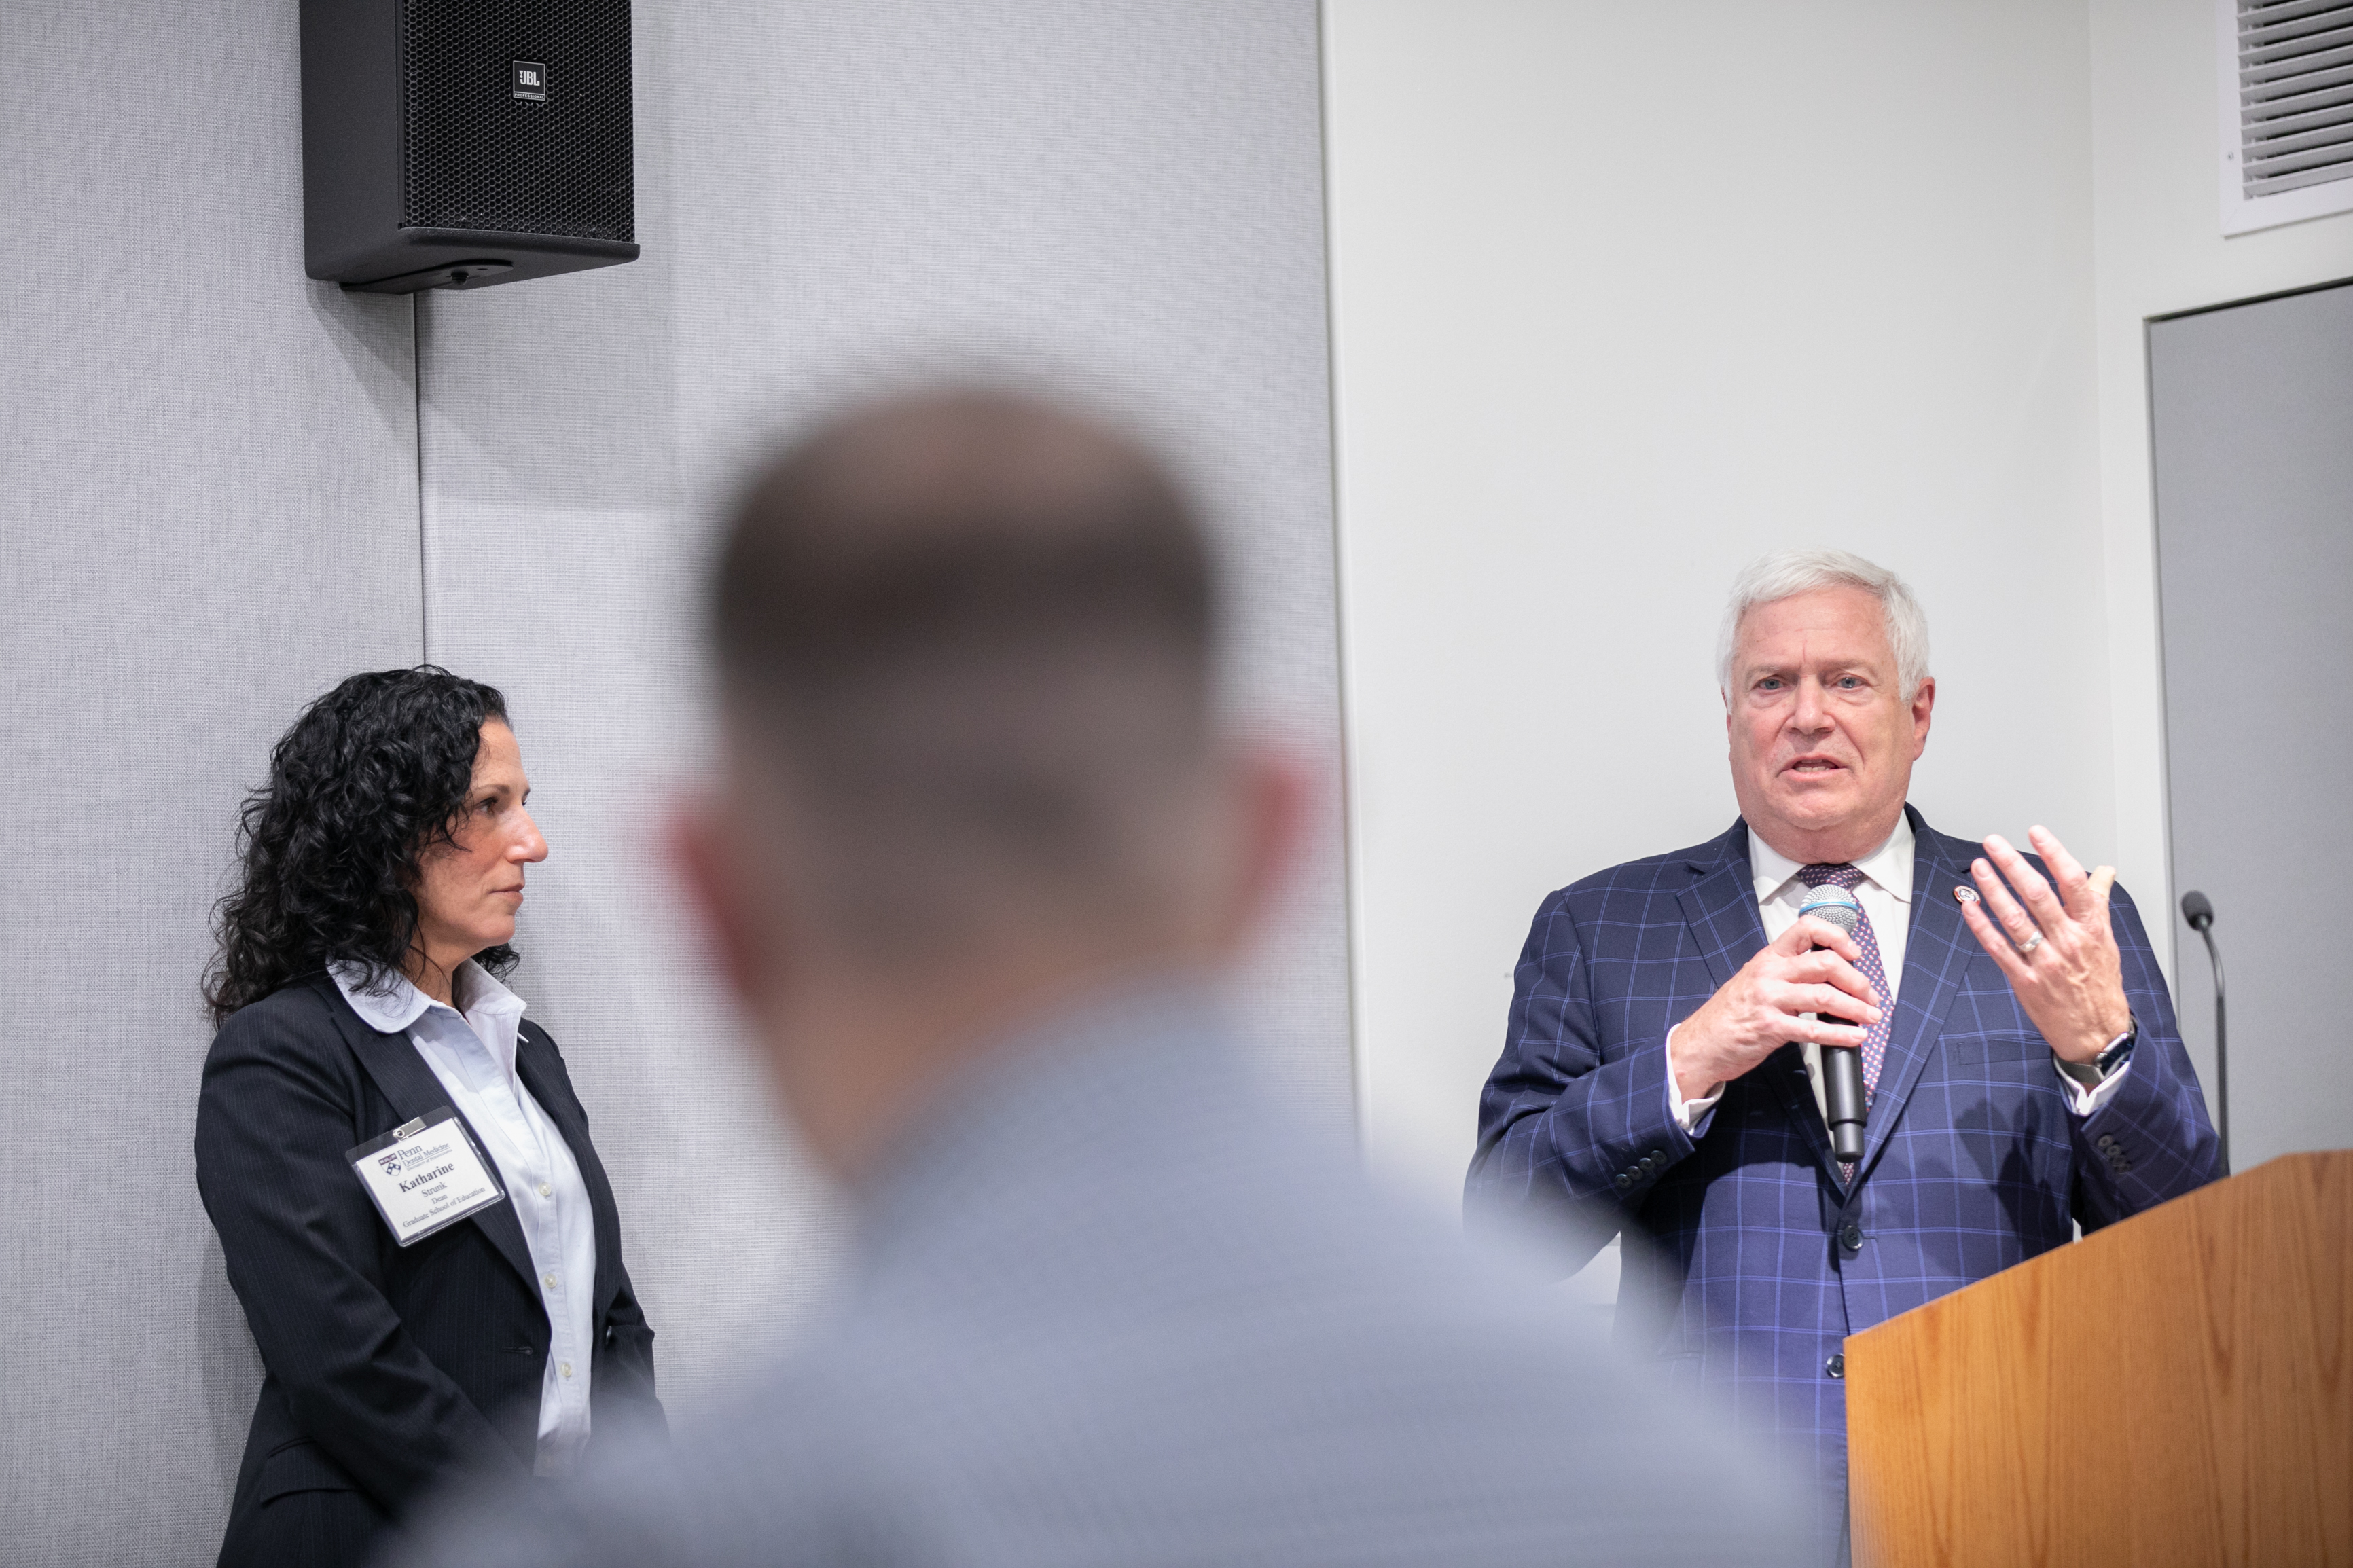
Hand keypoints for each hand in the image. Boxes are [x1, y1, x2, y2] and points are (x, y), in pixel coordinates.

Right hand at [1670, 918, 1881, 1101]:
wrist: (1702, 1042)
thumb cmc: (1731, 1014)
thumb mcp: (1757, 981)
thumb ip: (1789, 974)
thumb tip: (1832, 976)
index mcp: (1768, 957)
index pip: (1807, 928)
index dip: (1837, 936)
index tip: (1854, 952)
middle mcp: (1769, 973)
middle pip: (1825, 963)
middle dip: (1857, 981)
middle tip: (1870, 995)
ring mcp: (1769, 1000)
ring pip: (1824, 996)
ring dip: (1856, 1009)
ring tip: (1870, 1017)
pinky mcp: (1770, 1027)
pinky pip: (1813, 1029)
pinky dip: (1841, 1034)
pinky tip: (1854, 1037)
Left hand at [1956, 827, 2130, 1062]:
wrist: (2098, 1034)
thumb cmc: (2101, 985)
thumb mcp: (2108, 940)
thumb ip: (2099, 902)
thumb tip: (2103, 871)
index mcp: (2091, 929)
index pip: (2074, 883)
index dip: (2055, 854)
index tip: (2037, 833)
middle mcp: (2069, 942)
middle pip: (2039, 895)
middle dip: (2014, 865)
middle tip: (1994, 843)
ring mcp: (2046, 962)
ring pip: (2016, 919)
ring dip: (1993, 891)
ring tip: (1979, 867)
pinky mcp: (2025, 981)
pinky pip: (1999, 948)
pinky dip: (1981, 926)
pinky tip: (1969, 906)